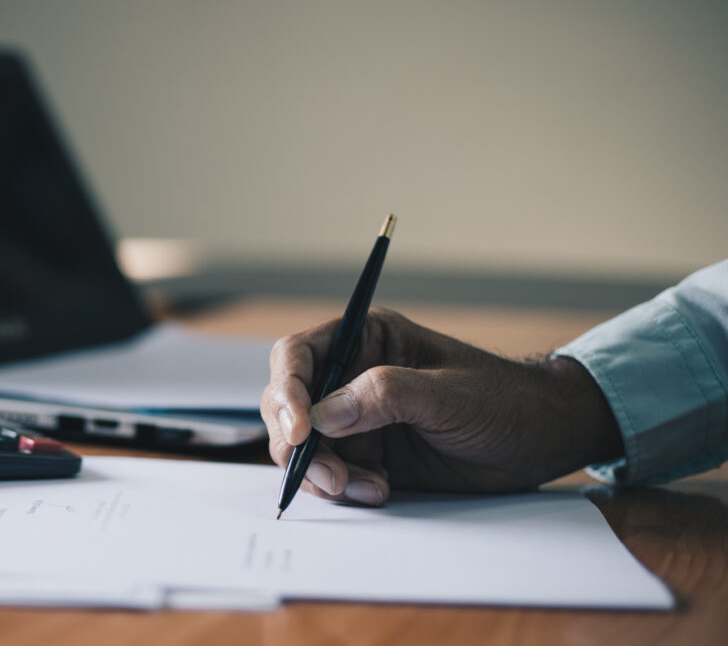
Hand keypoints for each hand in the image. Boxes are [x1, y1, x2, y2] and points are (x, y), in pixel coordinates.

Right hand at [260, 308, 623, 505]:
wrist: (541, 441)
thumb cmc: (505, 401)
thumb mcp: (449, 394)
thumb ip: (386, 395)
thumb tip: (325, 414)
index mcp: (365, 340)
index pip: (298, 356)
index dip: (288, 391)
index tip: (302, 430)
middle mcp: (350, 376)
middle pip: (288, 405)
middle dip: (299, 444)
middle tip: (332, 476)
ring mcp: (355, 419)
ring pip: (303, 447)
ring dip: (322, 474)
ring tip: (367, 487)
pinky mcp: (366, 456)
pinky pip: (329, 475)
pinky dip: (343, 489)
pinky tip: (380, 490)